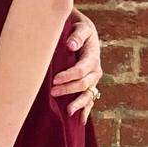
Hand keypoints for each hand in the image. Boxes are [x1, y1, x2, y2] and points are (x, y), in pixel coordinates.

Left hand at [52, 8, 102, 123]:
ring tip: (67, 112)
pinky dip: (86, 109)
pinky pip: (90, 98)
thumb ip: (76, 36)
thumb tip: (70, 45)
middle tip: (52, 91)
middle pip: (84, 83)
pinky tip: (80, 120)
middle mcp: (95, 69)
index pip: (82, 69)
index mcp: (92, 55)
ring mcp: (92, 78)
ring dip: (78, 103)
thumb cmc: (76, 26)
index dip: (69, 75)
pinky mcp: (88, 83)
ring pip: (89, 94)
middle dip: (69, 89)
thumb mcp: (79, 27)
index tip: (55, 79)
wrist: (79, 29)